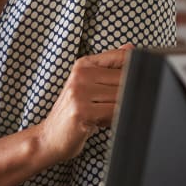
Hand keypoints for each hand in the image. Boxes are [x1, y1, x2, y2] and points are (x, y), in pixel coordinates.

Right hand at [35, 45, 132, 162]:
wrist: (50, 137)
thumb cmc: (72, 113)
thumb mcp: (88, 86)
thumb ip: (109, 67)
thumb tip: (130, 48)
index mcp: (83, 65)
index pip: (122, 57)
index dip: (135, 71)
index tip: (131, 84)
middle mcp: (80, 75)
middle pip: (125, 79)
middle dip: (127, 95)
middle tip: (111, 106)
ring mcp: (80, 92)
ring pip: (122, 96)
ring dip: (120, 109)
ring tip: (103, 115)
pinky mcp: (82, 111)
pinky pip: (114, 112)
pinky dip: (115, 119)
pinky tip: (101, 122)